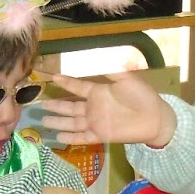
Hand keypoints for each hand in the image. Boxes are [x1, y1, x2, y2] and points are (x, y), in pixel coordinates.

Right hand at [41, 71, 175, 147]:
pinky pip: (81, 137)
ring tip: (42, 121)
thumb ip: (111, 69)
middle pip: (70, 107)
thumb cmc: (143, 96)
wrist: (155, 118)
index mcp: (99, 92)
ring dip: (58, 122)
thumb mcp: (127, 79)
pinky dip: (70, 138)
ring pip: (71, 122)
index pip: (77, 87)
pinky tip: (57, 138)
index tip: (52, 77)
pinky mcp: (100, 135)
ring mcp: (96, 122)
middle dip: (55, 106)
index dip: (66, 82)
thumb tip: (97, 55)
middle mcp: (94, 107)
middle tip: (39, 104)